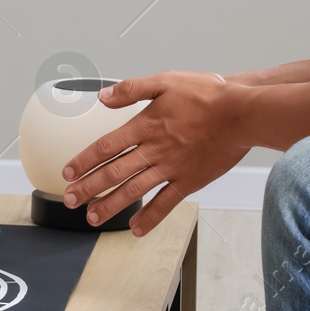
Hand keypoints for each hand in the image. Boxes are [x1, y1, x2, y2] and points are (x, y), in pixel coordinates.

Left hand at [61, 70, 248, 235]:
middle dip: (88, 187)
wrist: (242, 113)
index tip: (67, 173)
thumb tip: (103, 96)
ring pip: (134, 190)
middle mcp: (154, 150)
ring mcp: (172, 168)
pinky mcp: (190, 181)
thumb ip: (132, 89)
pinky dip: (150, 217)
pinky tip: (136, 229)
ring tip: (92, 217)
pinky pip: (166, 203)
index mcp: (145, 126)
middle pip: (114, 172)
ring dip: (111, 205)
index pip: (106, 146)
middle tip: (69, 200)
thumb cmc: (206, 95)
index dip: (84, 160)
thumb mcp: (165, 81)